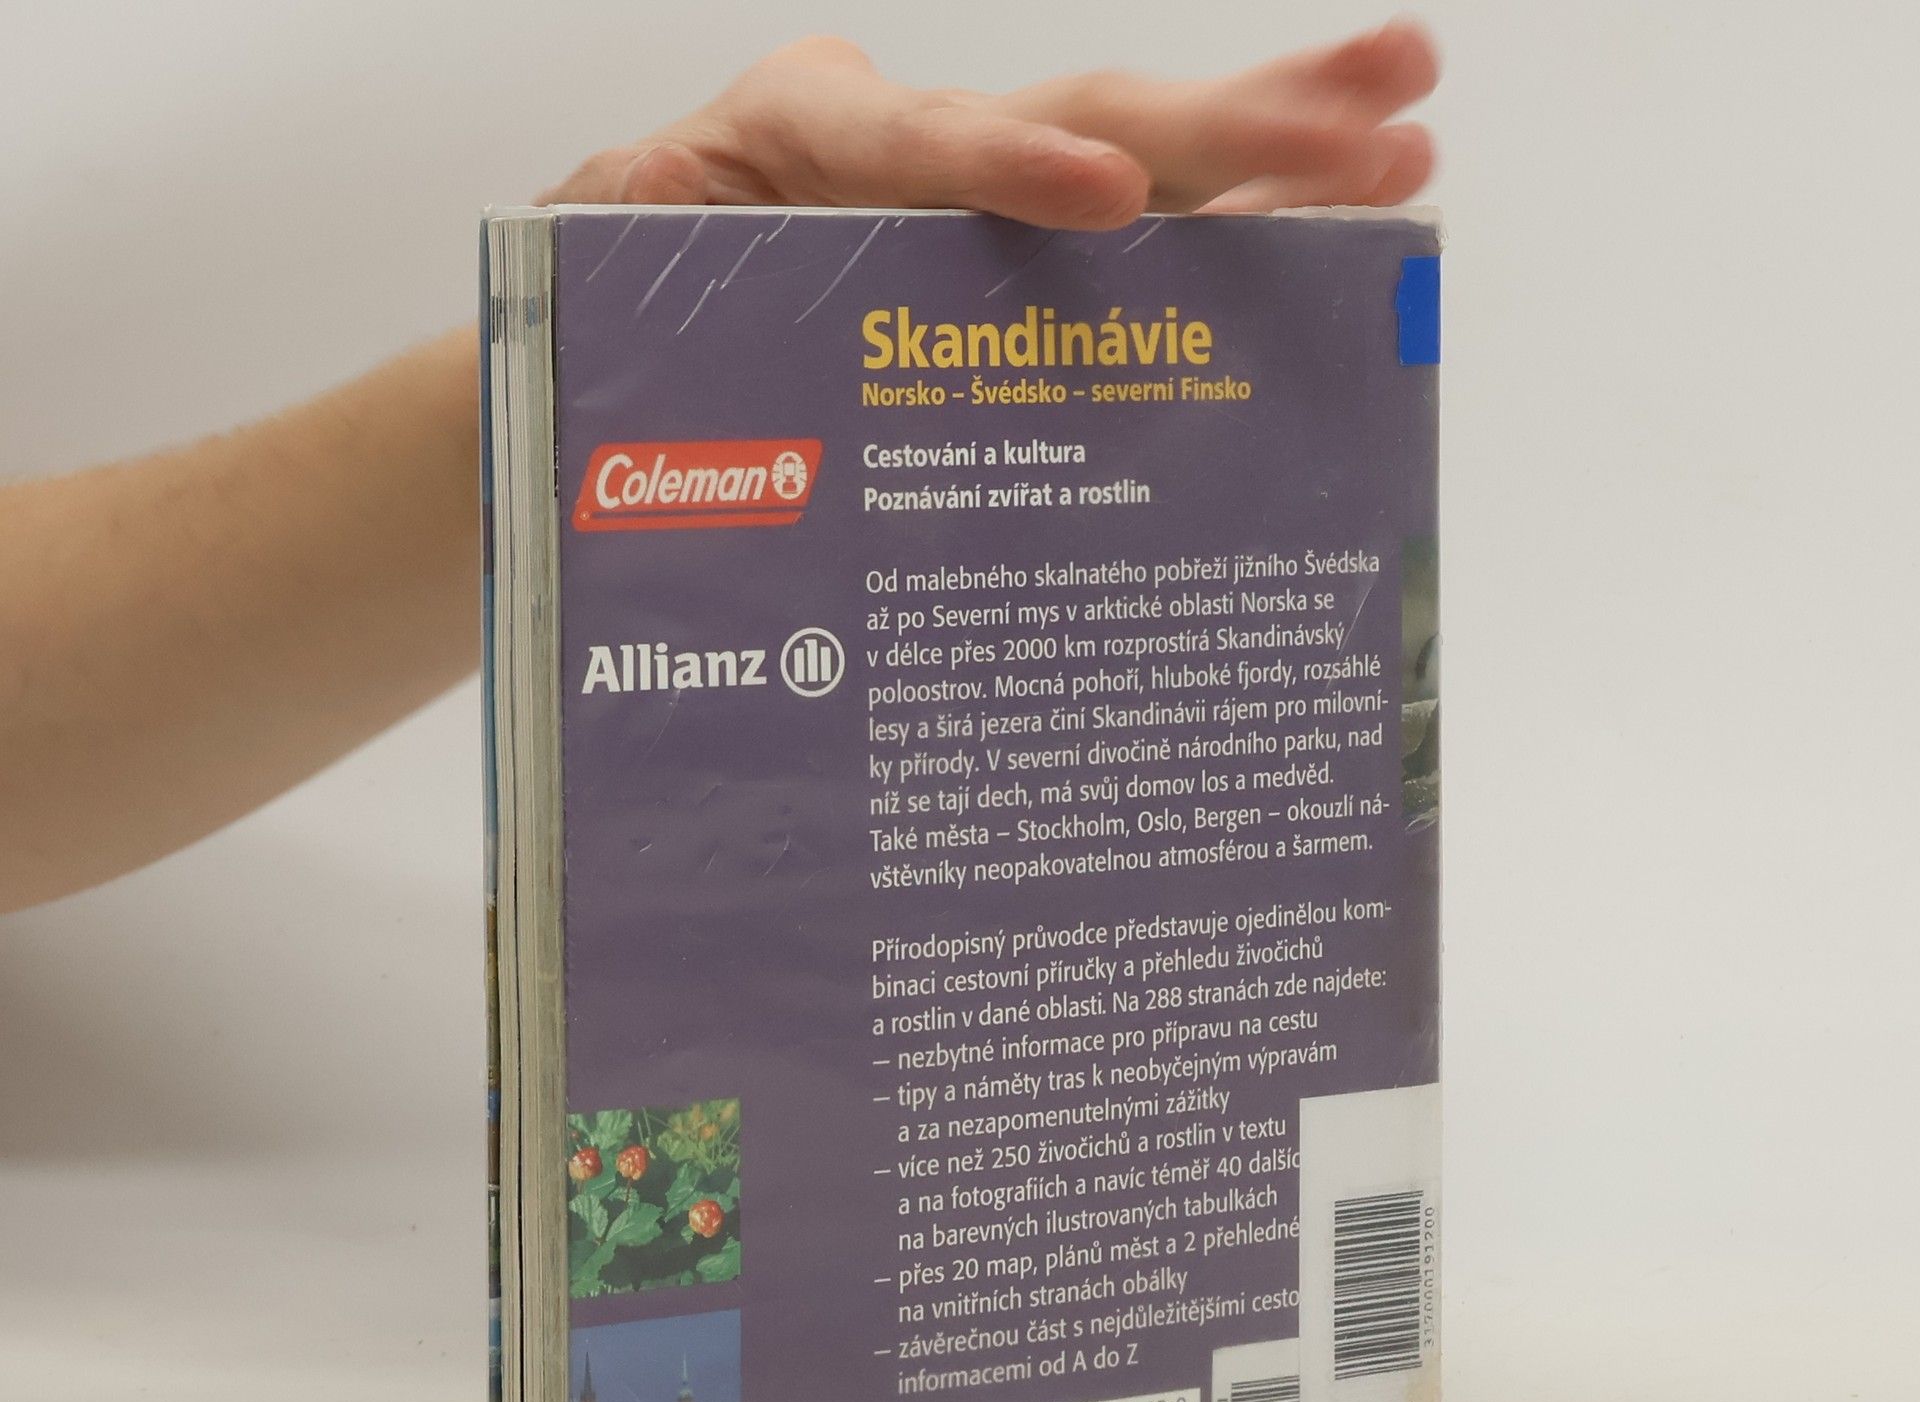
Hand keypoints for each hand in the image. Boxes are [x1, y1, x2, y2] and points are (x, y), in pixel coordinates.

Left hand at [544, 23, 1437, 227]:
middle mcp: (930, 151)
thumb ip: (634, 223)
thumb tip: (664, 190)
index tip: (1113, 195)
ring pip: (1152, 163)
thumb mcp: (607, 251)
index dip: (1013, 161)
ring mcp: (995, 206)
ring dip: (1286, 153)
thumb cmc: (626, 296)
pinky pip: (1146, 248)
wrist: (636, 362)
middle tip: (1377, 117)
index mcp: (814, 135)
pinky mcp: (1029, 267)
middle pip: (1090, 118)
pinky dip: (1245, 239)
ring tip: (1409, 136)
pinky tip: (1349, 229)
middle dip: (1234, 122)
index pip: (920, 140)